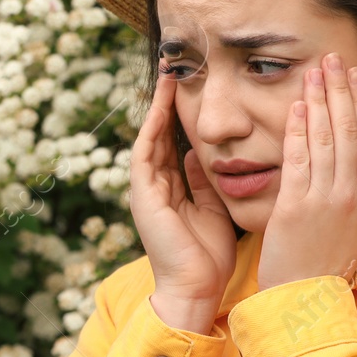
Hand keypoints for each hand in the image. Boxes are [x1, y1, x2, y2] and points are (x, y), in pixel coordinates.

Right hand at [131, 66, 237, 331]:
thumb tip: (202, 154)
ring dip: (158, 106)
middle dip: (168, 102)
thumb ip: (205, 181)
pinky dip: (153, 127)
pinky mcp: (143, 194)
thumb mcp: (212, 208)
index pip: (175, 142)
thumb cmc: (208, 256)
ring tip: (169, 75)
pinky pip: (146, 152)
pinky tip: (163, 104)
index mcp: (171, 189)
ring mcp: (146, 189)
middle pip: (160, 133)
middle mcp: (155, 185)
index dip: (183, 115)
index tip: (196, 87)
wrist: (196, 289)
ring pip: (150, 136)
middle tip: (178, 67)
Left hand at [256, 52, 356, 292]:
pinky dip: (297, 133)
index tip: (351, 74)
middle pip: (346, 131)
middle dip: (338, 91)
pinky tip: (295, 108)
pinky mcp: (295, 208)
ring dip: (317, 102)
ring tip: (312, 72)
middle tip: (331, 58)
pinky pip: (298, 162)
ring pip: (324, 141)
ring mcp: (322, 200)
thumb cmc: (331, 263)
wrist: (305, 299)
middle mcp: (348, 193)